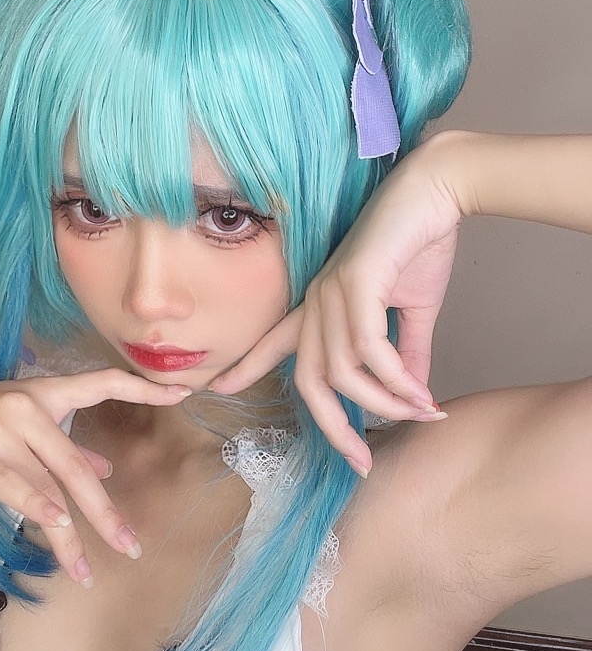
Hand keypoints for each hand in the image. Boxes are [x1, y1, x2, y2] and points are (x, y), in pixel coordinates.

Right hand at [0, 371, 190, 582]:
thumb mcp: (16, 425)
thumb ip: (63, 445)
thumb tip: (104, 468)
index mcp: (43, 391)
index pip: (101, 382)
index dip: (142, 388)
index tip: (183, 392)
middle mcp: (26, 406)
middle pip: (77, 468)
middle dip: (105, 513)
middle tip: (131, 546)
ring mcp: (0, 429)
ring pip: (49, 489)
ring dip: (70, 537)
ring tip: (87, 571)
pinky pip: (14, 486)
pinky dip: (38, 509)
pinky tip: (58, 531)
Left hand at [209, 135, 463, 471]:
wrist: (435, 190)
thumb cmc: (420, 242)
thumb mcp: (413, 309)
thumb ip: (406, 352)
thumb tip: (415, 393)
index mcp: (321, 303)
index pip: (275, 342)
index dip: (246, 366)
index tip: (216, 390)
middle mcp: (318, 300)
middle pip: (308, 380)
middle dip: (333, 427)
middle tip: (360, 460)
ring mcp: (333, 292)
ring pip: (342, 372)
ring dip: (384, 401)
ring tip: (420, 410)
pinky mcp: (356, 283)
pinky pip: (368, 349)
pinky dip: (394, 378)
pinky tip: (420, 392)